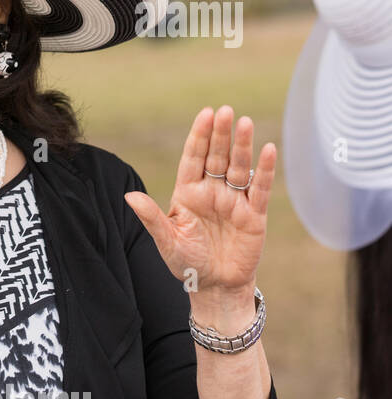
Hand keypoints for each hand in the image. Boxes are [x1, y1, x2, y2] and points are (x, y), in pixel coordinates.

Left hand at [123, 105, 274, 309]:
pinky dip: (265, 170)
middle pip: (217, 157)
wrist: (214, 287)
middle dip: (219, 135)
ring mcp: (234, 202)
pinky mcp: (253, 215)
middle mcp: (211, 192)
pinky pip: (259, 189)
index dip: (199, 137)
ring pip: (239, 168)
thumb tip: (129, 197)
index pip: (193, 159)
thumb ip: (151, 218)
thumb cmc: (186, 263)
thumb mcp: (166, 241)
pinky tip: (268, 150)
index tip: (204, 114)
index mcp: (188, 194)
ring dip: (242, 146)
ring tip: (244, 122)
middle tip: (223, 111)